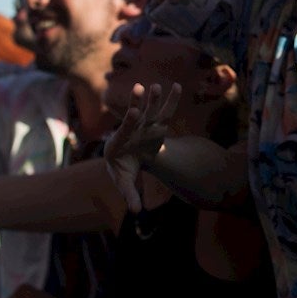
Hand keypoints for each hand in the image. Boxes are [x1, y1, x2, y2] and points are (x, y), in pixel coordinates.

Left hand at [103, 83, 180, 213]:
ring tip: (155, 85)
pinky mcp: (154, 123)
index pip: (124, 130)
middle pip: (135, 114)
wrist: (127, 156)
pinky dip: (170, 100)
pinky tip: (177, 86)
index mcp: (119, 142)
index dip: (128, 122)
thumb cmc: (123, 168)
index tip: (133, 112)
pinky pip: (164, 110)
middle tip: (139, 88)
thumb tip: (136, 212)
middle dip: (137, 102)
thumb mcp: (124, 181)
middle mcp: (131, 129)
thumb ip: (129, 194)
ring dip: (153, 98)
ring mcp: (143, 124)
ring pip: (149, 109)